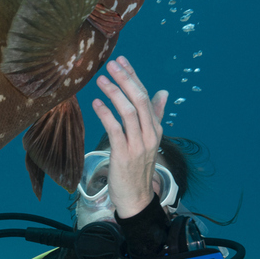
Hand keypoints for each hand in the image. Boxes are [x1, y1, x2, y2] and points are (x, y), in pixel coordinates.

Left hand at [91, 56, 167, 218]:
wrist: (136, 198)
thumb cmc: (138, 167)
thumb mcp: (148, 140)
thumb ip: (155, 115)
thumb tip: (163, 92)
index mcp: (155, 128)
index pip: (145, 96)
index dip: (133, 77)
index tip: (122, 61)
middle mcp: (149, 134)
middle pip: (139, 100)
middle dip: (125, 79)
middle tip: (111, 64)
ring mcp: (138, 144)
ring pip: (128, 112)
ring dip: (114, 93)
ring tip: (101, 80)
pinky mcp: (124, 154)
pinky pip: (115, 129)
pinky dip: (106, 114)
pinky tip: (96, 103)